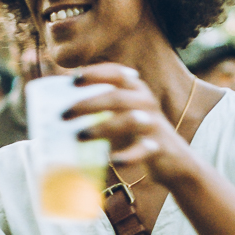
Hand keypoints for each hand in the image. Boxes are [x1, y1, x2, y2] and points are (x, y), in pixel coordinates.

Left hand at [64, 63, 193, 185]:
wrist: (174, 161)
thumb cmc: (138, 135)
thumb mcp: (123, 115)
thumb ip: (101, 108)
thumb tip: (60, 111)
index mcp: (136, 90)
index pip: (117, 73)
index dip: (95, 73)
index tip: (72, 80)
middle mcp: (146, 103)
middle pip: (117, 97)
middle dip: (88, 104)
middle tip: (63, 115)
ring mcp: (153, 125)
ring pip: (129, 120)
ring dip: (102, 127)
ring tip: (79, 136)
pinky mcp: (158, 147)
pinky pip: (142, 150)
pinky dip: (127, 156)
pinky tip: (113, 161)